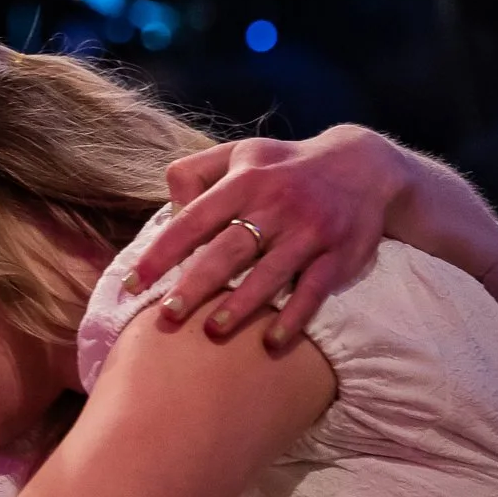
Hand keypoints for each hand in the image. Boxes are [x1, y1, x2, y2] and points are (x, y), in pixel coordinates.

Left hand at [128, 125, 405, 350]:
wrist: (363, 166)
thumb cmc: (284, 167)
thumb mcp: (241, 154)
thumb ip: (196, 173)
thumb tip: (169, 207)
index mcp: (245, 181)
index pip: (194, 219)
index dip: (162, 252)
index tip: (134, 282)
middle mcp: (276, 205)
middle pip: (228, 250)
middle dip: (195, 285)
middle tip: (167, 316)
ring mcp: (309, 231)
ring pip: (270, 274)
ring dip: (240, 306)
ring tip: (213, 332)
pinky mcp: (338, 254)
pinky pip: (313, 291)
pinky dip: (293, 318)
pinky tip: (272, 342)